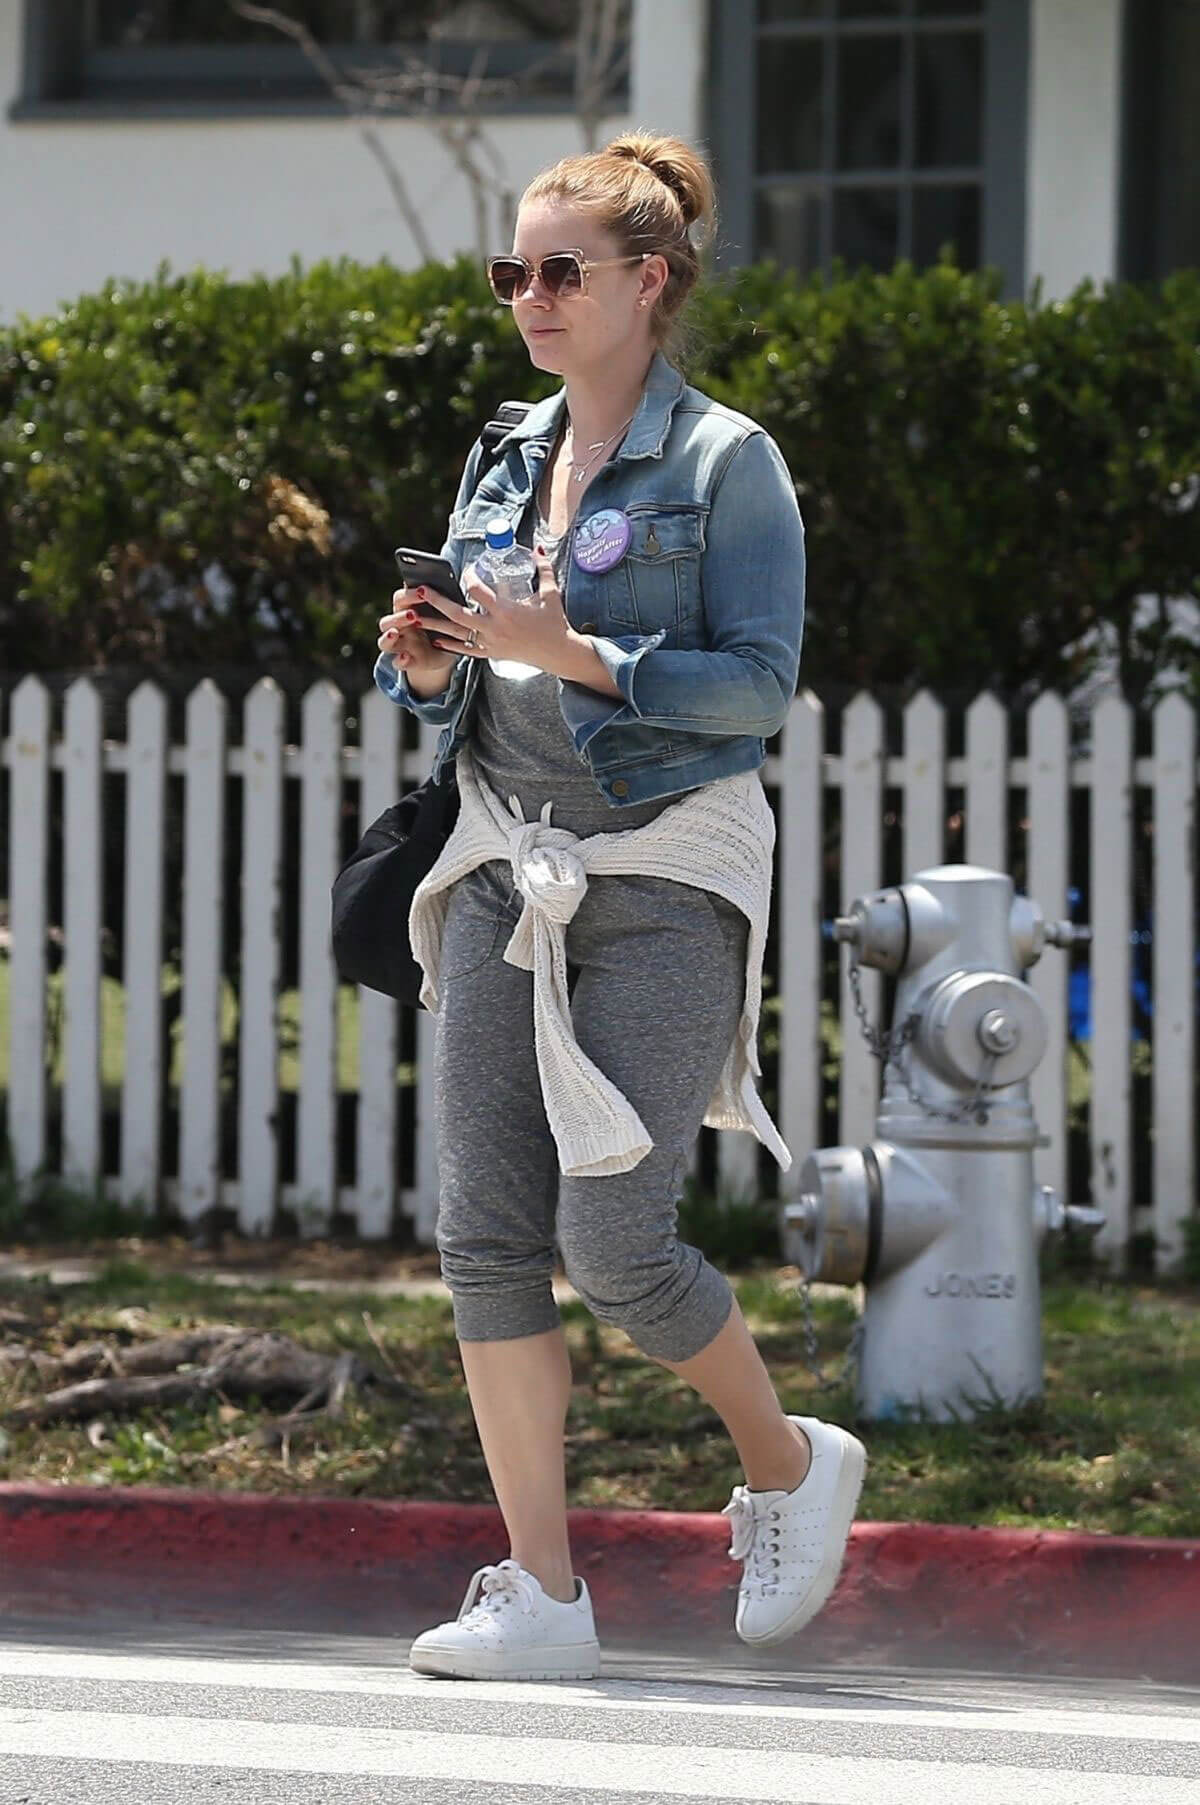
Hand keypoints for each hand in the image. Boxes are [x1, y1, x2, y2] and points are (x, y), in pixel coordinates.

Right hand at [377, 586, 460, 694]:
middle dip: (398, 616)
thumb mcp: (444, 612)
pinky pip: (397, 663)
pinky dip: (399, 660)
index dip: (408, 594)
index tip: (422, 591)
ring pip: (384, 641)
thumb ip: (442, 600)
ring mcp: (401, 646)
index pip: (399, 599)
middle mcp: (400, 628)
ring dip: (388, 636)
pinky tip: (405, 657)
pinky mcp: (408, 662)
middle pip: (387, 621)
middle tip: (413, 614)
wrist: (446, 653)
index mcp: (407, 611)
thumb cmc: (443, 626)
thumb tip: (456, 578)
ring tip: (395, 632)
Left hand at [421, 547, 573, 675]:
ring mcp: (491, 643)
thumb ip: (543, 569)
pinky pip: (466, 650)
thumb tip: (538, 548)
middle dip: (438, 601)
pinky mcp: (492, 653)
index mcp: (506, 611)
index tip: (465, 571)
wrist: (559, 654)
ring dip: (434, 624)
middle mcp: (494, 628)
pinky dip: (450, 646)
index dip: (469, 578)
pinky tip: (435, 639)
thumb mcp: (551, 593)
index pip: (478, 591)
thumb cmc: (555, 623)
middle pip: (458, 613)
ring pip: (456, 633)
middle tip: (421, 590)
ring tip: (415, 616)